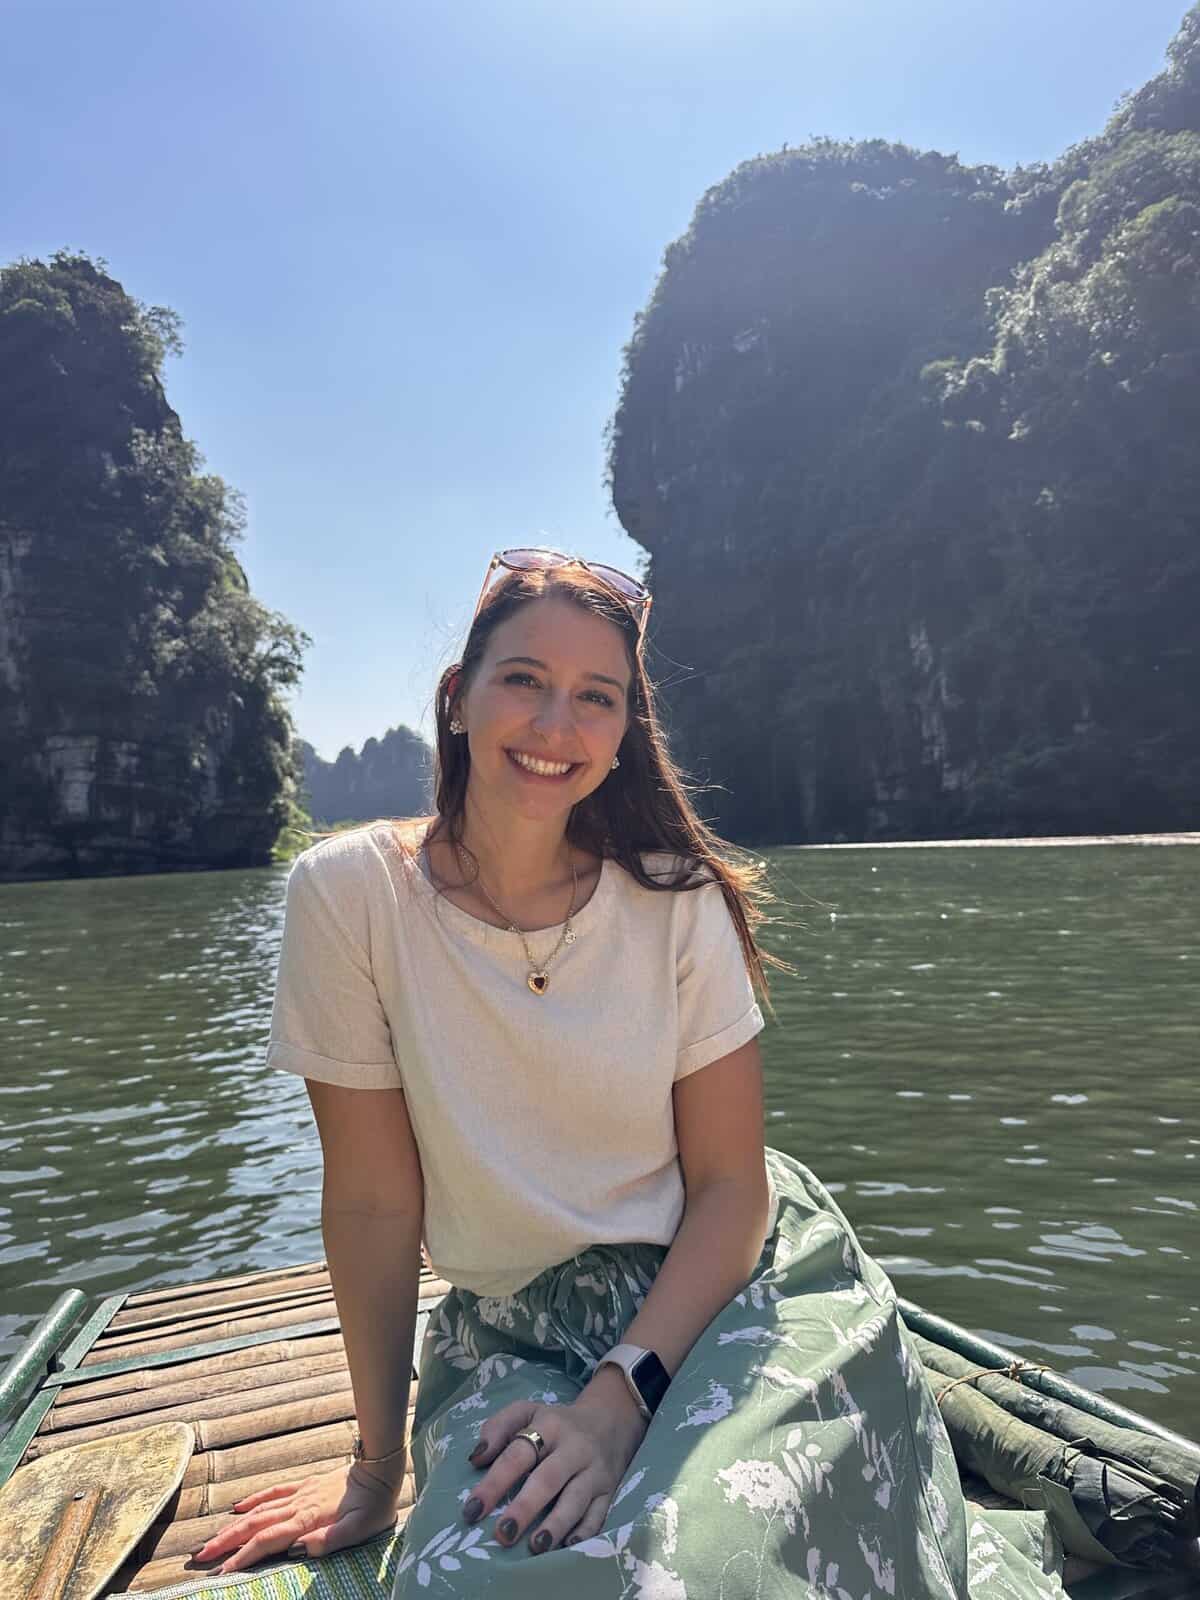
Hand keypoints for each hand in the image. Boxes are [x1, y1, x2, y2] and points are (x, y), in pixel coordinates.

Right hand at [190, 1459, 403, 1573]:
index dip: (244, 1557)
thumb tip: (297, 1549)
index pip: (267, 1541)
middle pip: (254, 1526)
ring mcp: (300, 1494)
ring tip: (212, 1539)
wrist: (381, 1469)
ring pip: (259, 1511)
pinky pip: (274, 1493)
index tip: (223, 1571)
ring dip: (233, 1526)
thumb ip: (329, 1540)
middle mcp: (298, 1507)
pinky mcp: (305, 1485)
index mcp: (308, 1521)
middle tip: (201, 1557)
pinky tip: (238, 1508)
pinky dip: (254, 1500)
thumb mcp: (360, 1529)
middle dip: (227, 1542)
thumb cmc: (374, 1505)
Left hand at [462, 1365, 647, 1553]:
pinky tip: (568, 1547)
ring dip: (556, 1524)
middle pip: (548, 1478)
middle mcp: (574, 1448)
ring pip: (576, 1499)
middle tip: (502, 1535)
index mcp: (549, 1426)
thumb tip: (476, 1459)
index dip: (494, 1482)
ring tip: (535, 1547)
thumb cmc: (556, 1424)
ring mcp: (594, 1471)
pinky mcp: (609, 1491)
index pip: (518, 1454)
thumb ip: (498, 1427)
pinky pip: (599, 1514)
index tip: (472, 1509)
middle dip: (525, 1508)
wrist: (610, 1421)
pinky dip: (585, 1532)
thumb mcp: (527, 1412)